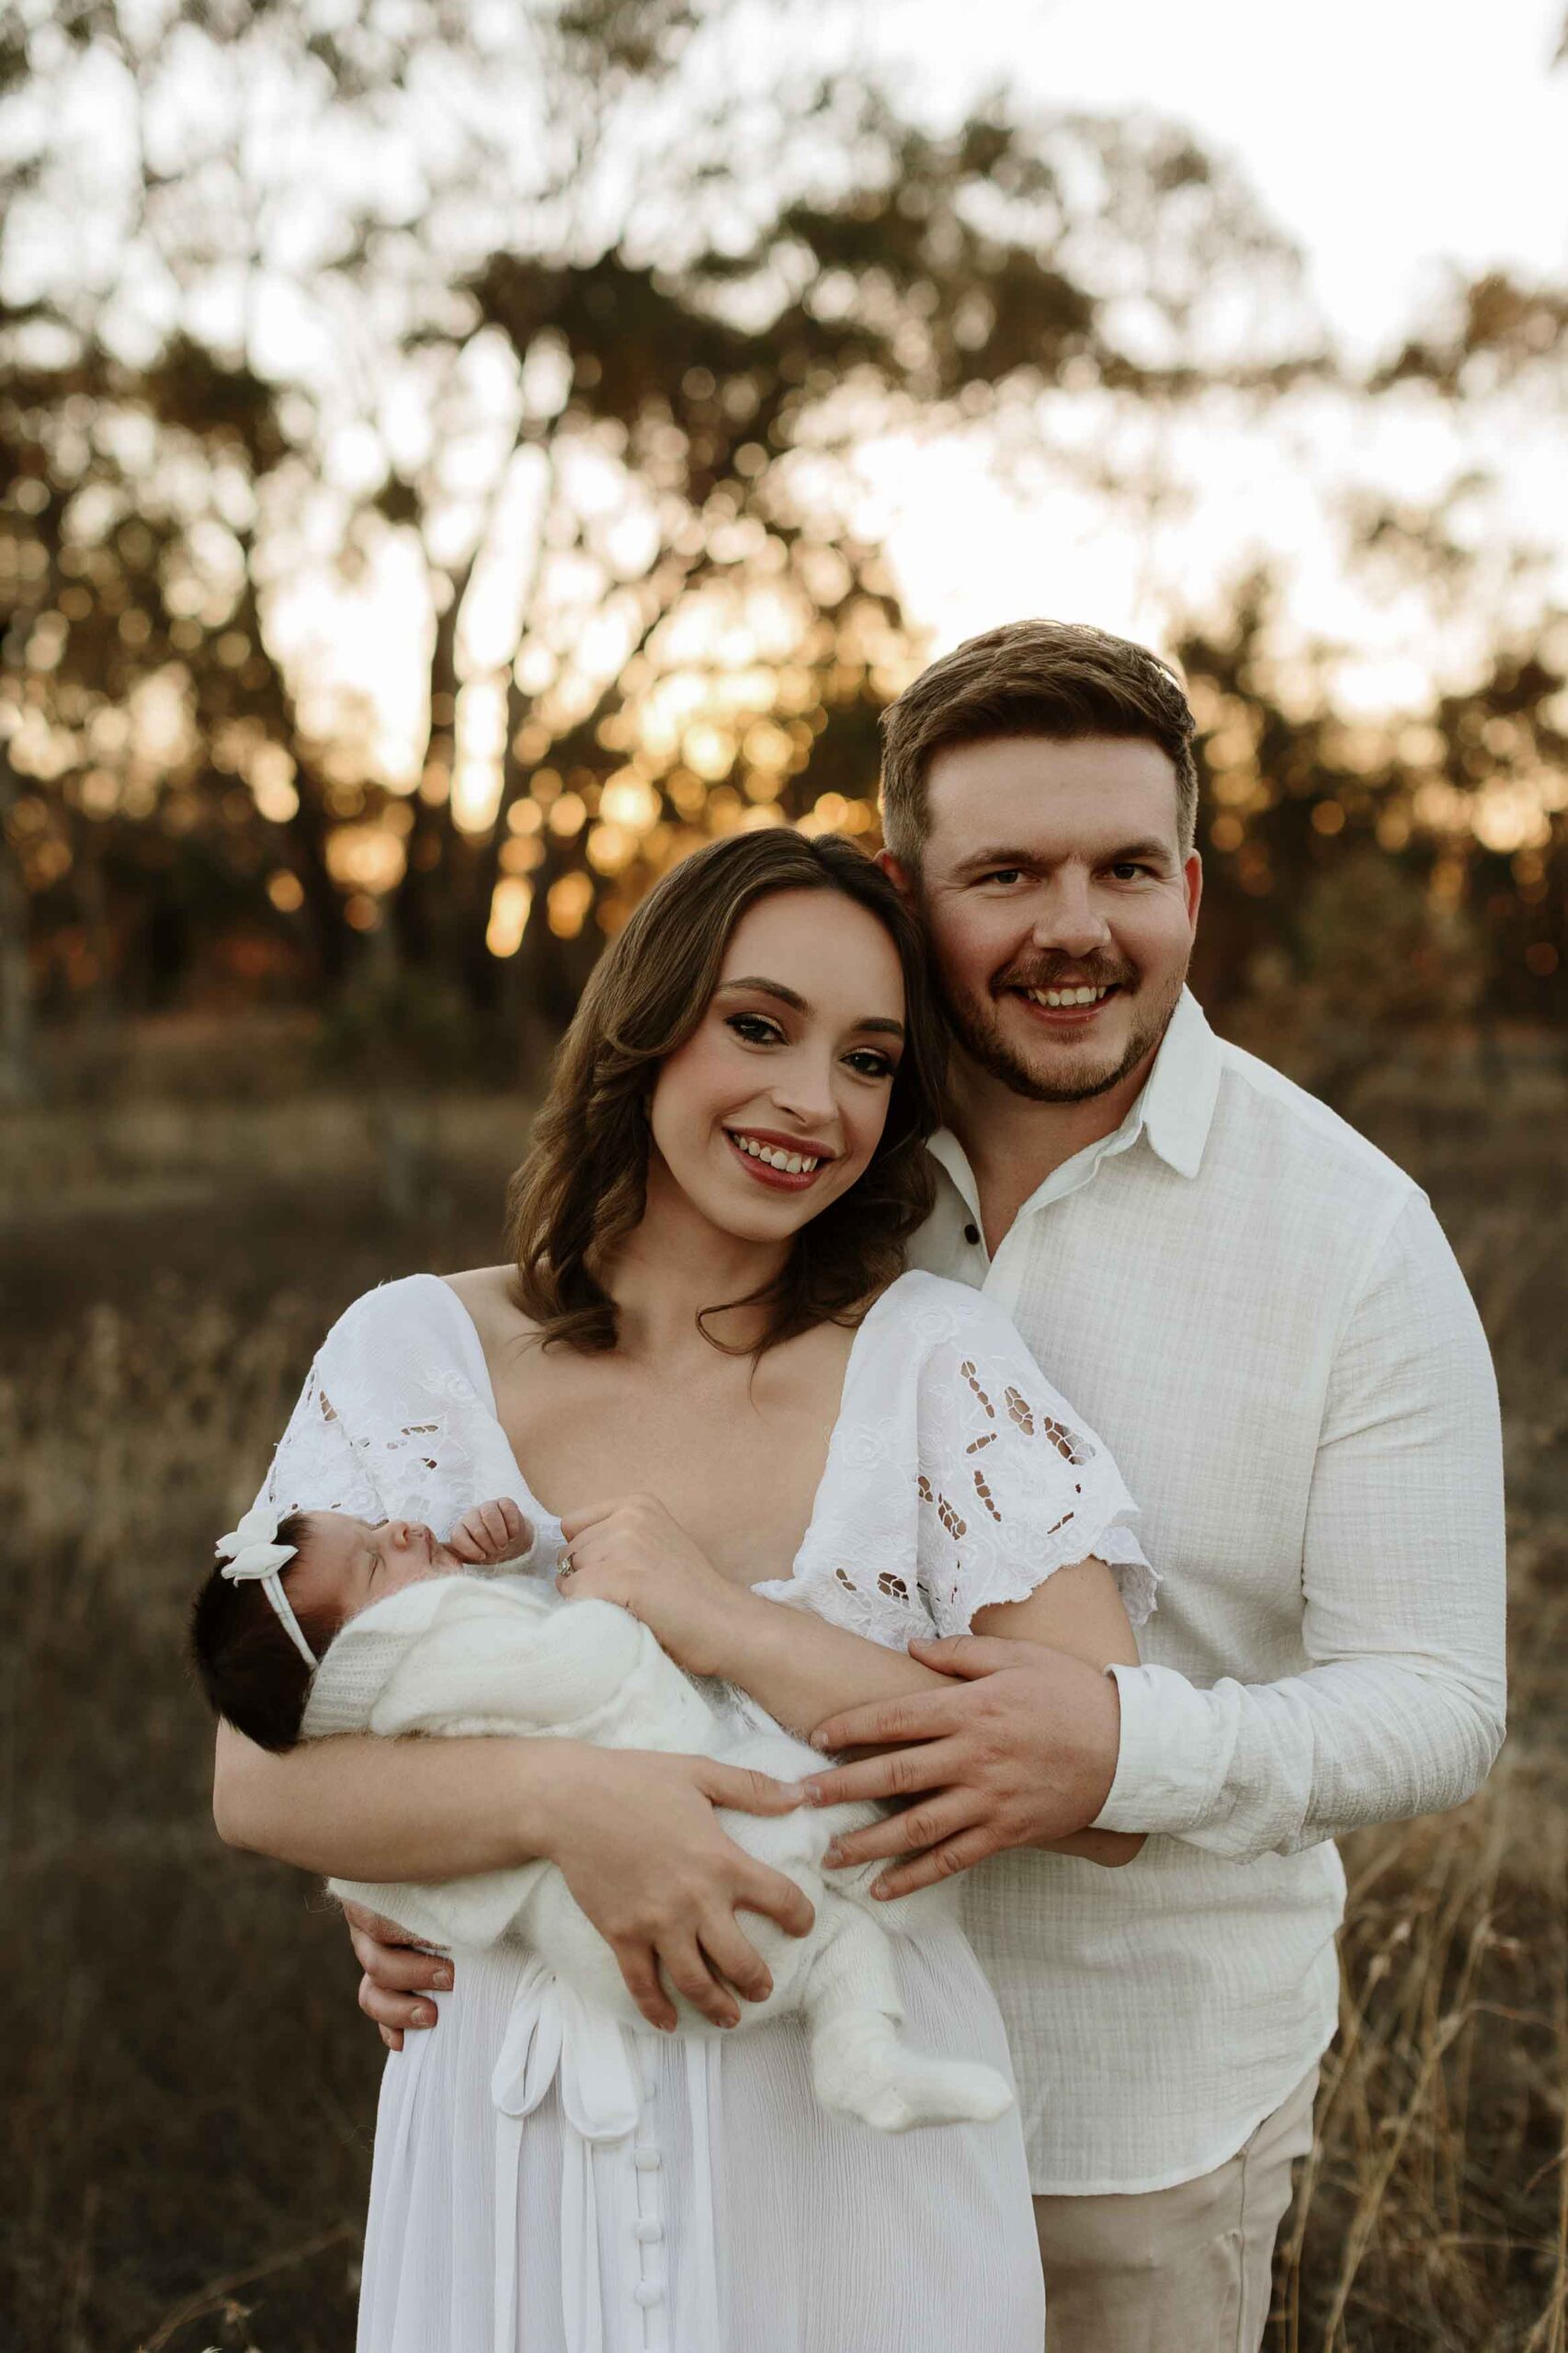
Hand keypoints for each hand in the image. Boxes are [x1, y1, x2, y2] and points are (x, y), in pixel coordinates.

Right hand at [345, 1901, 453, 2052]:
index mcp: (380, 1901)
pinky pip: (379, 2015)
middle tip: (450, 1978)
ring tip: (431, 2016)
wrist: (454, 1894)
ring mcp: (373, 1961)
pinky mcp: (381, 1988)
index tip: (449, 1947)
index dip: (414, 1941)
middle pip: (376, 1963)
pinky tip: (404, 2041)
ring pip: (370, 1994)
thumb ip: (449, 1903)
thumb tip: (470, 1917)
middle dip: (414, 1976)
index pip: (381, 1924)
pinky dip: (391, 2028)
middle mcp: (369, 1932)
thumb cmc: (459, 1886)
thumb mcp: (450, 1888)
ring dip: (400, 2010)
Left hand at [448, 1495, 533, 1565]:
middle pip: (475, 1525)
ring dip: (498, 1533)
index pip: (458, 1536)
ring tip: (504, 1544)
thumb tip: (437, 1553)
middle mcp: (472, 1515)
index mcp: (461, 1528)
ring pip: (489, 1514)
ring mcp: (488, 1507)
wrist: (511, 1544)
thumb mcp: (471, 1555)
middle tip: (497, 1550)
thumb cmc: (488, 1550)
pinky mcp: (505, 1503)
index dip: (470, 1548)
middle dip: (487, 1542)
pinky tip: (513, 1535)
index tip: (482, 1556)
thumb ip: (454, 1553)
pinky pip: (507, 1508)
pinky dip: (511, 1524)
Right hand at [539, 1745, 813, 2032]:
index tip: (802, 1925)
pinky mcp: (621, 1936)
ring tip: (731, 2016)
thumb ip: (753, 1788)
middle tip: (763, 1989)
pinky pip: (643, 1985)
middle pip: (741, 1961)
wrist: (570, 1801)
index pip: (781, 1900)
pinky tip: (670, 2022)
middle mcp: (695, 1901)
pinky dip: (658, 2009)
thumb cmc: (635, 1780)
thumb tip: (802, 1795)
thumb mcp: (700, 1773)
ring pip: (697, 1983)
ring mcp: (657, 1924)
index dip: (801, 1917)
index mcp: (722, 1861)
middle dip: (758, 1982)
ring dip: (719, 2007)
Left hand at [556, 1492, 750, 1677]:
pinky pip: (575, 1596)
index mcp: (638, 1504)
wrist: (726, 1622)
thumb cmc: (690, 1593)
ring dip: (587, 1597)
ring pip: (568, 1576)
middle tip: (626, 1596)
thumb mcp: (656, 1542)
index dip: (586, 1555)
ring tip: (627, 1606)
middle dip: (586, 1577)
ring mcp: (626, 1546)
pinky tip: (621, 1615)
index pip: (572, 1525)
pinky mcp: (622, 1578)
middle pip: (569, 1552)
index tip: (615, 1573)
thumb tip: (564, 1559)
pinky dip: (588, 1611)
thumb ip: (617, 1538)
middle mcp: (630, 1517)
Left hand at [801, 1634, 1124, 1898]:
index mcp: (972, 1710)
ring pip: (917, 1827)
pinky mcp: (1008, 1833)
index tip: (816, 1739)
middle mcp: (974, 1758)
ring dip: (869, 1843)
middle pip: (895, 1775)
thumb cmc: (1072, 1693)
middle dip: (843, 1789)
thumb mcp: (1018, 1657)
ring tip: (829, 1854)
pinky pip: (953, 1860)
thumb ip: (960, 1654)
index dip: (852, 1728)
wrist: (1131, 1748)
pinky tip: (883, 1889)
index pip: (896, 1719)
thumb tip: (911, 1650)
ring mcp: (990, 1800)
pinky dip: (916, 1878)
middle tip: (800, 1799)